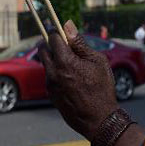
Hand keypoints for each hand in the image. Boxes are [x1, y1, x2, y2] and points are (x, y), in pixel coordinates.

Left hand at [38, 19, 119, 139]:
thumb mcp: (97, 62)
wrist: (98, 120)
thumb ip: (80, 43)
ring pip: (45, 63)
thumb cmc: (102, 89)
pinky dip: (56, 72)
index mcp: (65, 61)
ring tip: (69, 60)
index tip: (57, 26)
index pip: (52, 37)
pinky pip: (49, 76)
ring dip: (53, 58)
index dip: (55, 29)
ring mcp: (50, 84)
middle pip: (42, 49)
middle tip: (58, 40)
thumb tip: (67, 25)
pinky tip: (70, 76)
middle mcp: (53, 72)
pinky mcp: (50, 94)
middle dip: (48, 42)